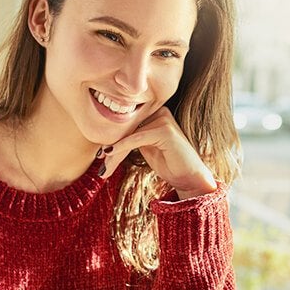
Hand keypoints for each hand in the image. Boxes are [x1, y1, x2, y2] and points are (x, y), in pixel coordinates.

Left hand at [99, 107, 216, 198]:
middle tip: (100, 165)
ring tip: (104, 169)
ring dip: (114, 153)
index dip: (112, 140)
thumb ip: (132, 137)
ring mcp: (163, 118)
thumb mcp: (145, 148)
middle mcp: (159, 111)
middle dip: (111, 148)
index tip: (99, 157)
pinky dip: (122, 146)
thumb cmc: (169, 164)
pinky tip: (109, 153)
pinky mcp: (164, 129)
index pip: (127, 124)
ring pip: (129, 134)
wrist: (190, 177)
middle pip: (127, 128)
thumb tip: (107, 137)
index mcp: (155, 112)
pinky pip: (137, 137)